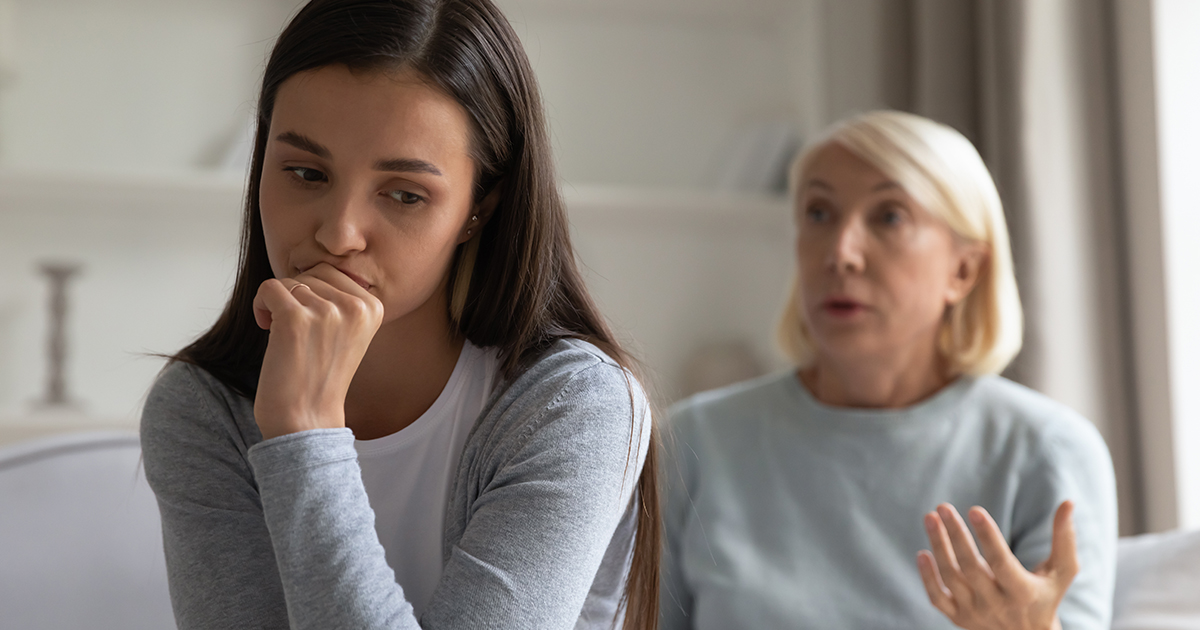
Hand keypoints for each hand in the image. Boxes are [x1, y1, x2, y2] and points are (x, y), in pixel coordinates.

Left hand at [252, 263, 383, 439]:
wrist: (307, 419)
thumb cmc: (320, 376)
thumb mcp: (348, 332)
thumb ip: (341, 299)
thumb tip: (312, 263)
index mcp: (374, 307)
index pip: (333, 272)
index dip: (313, 293)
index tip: (311, 323)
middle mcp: (355, 307)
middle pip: (311, 273)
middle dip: (296, 295)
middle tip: (294, 328)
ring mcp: (326, 312)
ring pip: (289, 281)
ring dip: (277, 303)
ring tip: (282, 334)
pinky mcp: (295, 319)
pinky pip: (269, 288)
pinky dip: (261, 306)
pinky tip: (267, 328)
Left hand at [917, 501, 1077, 629]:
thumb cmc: (1046, 595)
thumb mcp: (1062, 572)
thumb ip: (1064, 539)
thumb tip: (1068, 502)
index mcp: (1023, 592)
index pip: (1001, 562)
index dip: (988, 536)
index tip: (975, 509)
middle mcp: (997, 605)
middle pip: (971, 567)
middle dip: (955, 535)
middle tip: (943, 506)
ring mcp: (975, 613)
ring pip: (951, 578)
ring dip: (938, 546)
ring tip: (931, 518)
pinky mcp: (959, 618)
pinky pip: (937, 598)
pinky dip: (928, 577)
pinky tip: (923, 553)